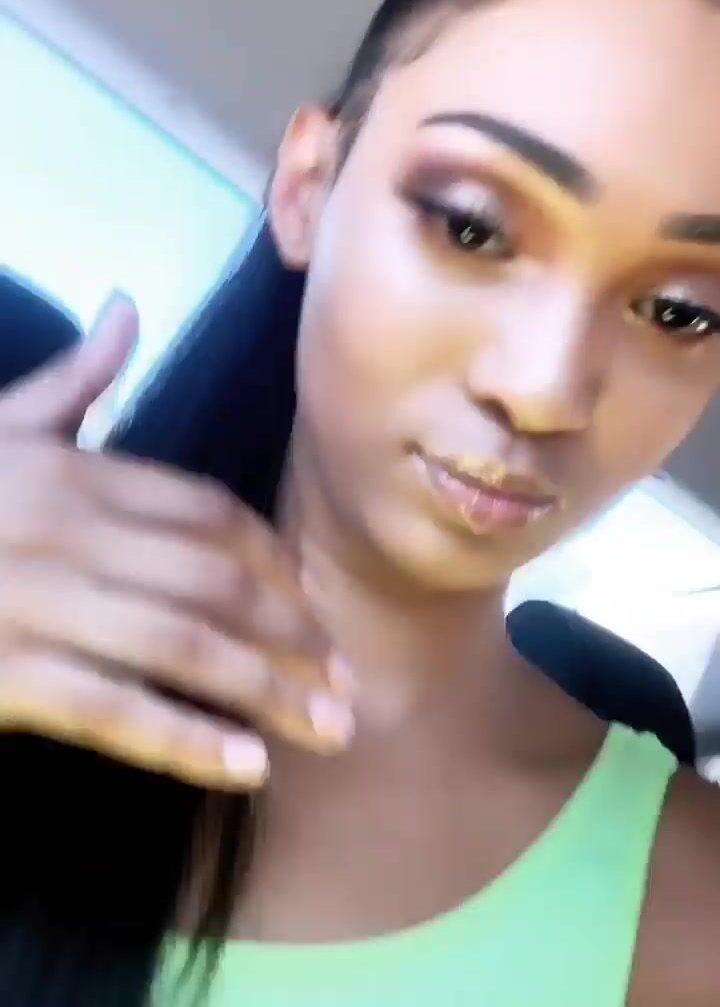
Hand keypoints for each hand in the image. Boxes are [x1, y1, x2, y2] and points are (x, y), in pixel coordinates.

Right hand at [0, 297, 352, 788]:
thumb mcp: (0, 425)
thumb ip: (74, 378)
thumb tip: (126, 306)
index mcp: (76, 473)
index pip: (208, 512)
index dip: (274, 558)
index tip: (315, 597)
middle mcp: (71, 533)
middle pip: (216, 583)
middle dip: (294, 633)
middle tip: (348, 679)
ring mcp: (40, 606)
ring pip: (183, 648)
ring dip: (268, 691)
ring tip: (329, 728)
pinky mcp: (11, 676)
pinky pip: (116, 712)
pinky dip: (187, 741)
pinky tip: (245, 765)